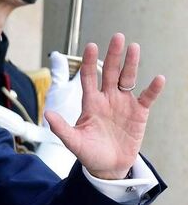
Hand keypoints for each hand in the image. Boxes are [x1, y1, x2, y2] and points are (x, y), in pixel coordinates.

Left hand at [45, 33, 164, 179]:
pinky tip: (158, 79)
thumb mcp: (73, 141)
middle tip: (117, 37)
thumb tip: (47, 115)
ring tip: (134, 47)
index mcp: (90, 102)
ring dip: (131, 64)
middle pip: (109, 72)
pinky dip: (152, 89)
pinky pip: (147, 98)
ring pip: (127, 79)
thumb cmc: (88, 153)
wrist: (108, 167)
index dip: (89, 61)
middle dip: (113, 55)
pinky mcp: (139, 114)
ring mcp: (123, 104)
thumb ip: (61, 128)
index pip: (88, 77)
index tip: (90, 45)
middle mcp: (107, 98)